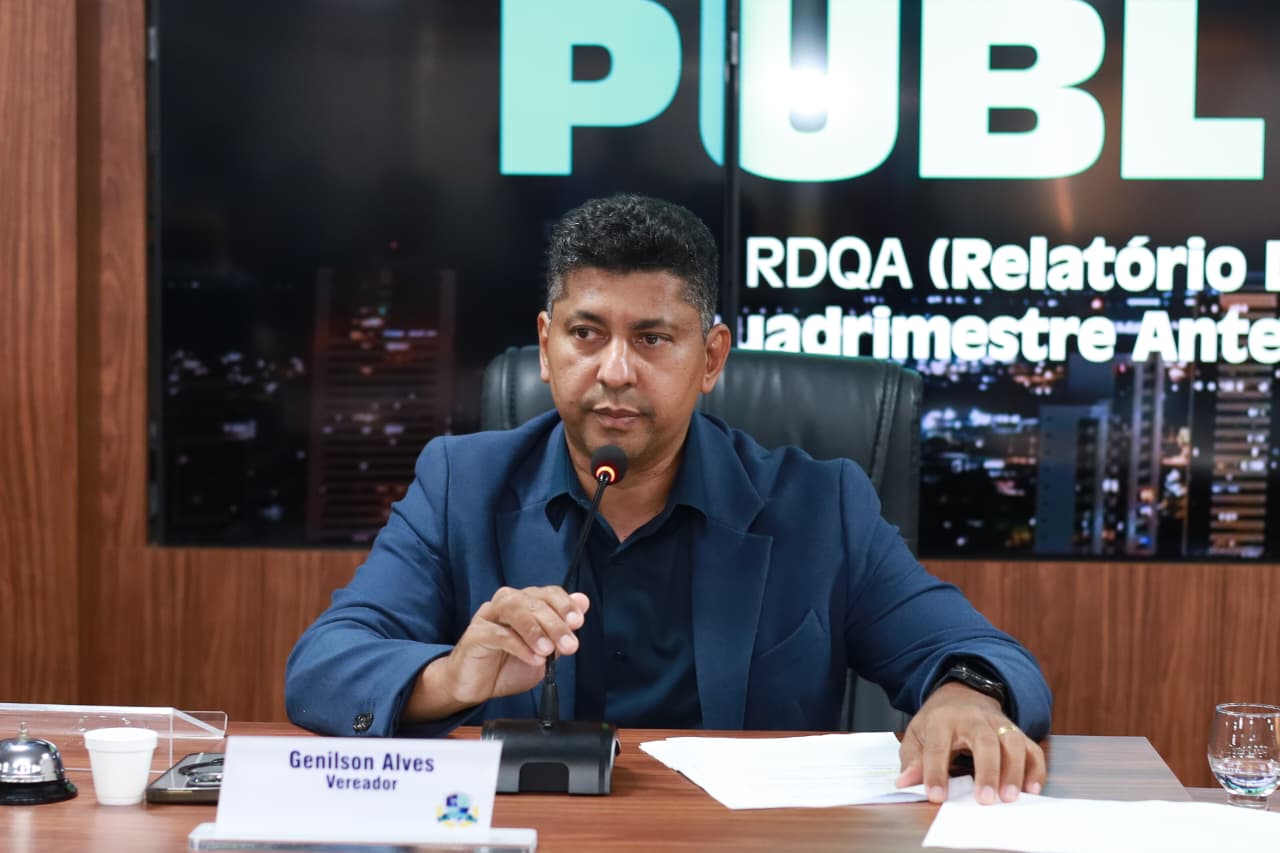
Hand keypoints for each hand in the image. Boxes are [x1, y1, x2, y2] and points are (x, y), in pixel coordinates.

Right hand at [403, 586, 589, 722]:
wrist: (475, 687)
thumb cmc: (508, 666)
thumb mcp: (544, 651)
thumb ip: (561, 629)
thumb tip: (583, 602)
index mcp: (525, 604)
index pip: (547, 593)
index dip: (564, 605)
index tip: (578, 622)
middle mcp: (506, 604)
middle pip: (532, 601)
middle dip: (555, 623)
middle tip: (569, 645)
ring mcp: (488, 616)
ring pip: (513, 608)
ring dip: (534, 628)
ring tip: (547, 649)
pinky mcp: (474, 634)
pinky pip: (497, 633)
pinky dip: (518, 645)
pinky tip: (533, 658)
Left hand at [895, 682, 1045, 804]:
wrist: (962, 693)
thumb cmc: (938, 720)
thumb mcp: (917, 734)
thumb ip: (913, 760)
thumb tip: (905, 783)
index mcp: (942, 719)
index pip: (938, 746)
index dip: (935, 772)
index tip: (936, 796)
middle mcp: (973, 718)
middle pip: (984, 741)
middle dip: (987, 771)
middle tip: (985, 800)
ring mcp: (998, 723)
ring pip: (1012, 742)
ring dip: (1014, 771)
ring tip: (1010, 798)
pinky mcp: (1016, 732)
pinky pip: (1031, 748)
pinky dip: (1035, 769)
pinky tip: (1031, 789)